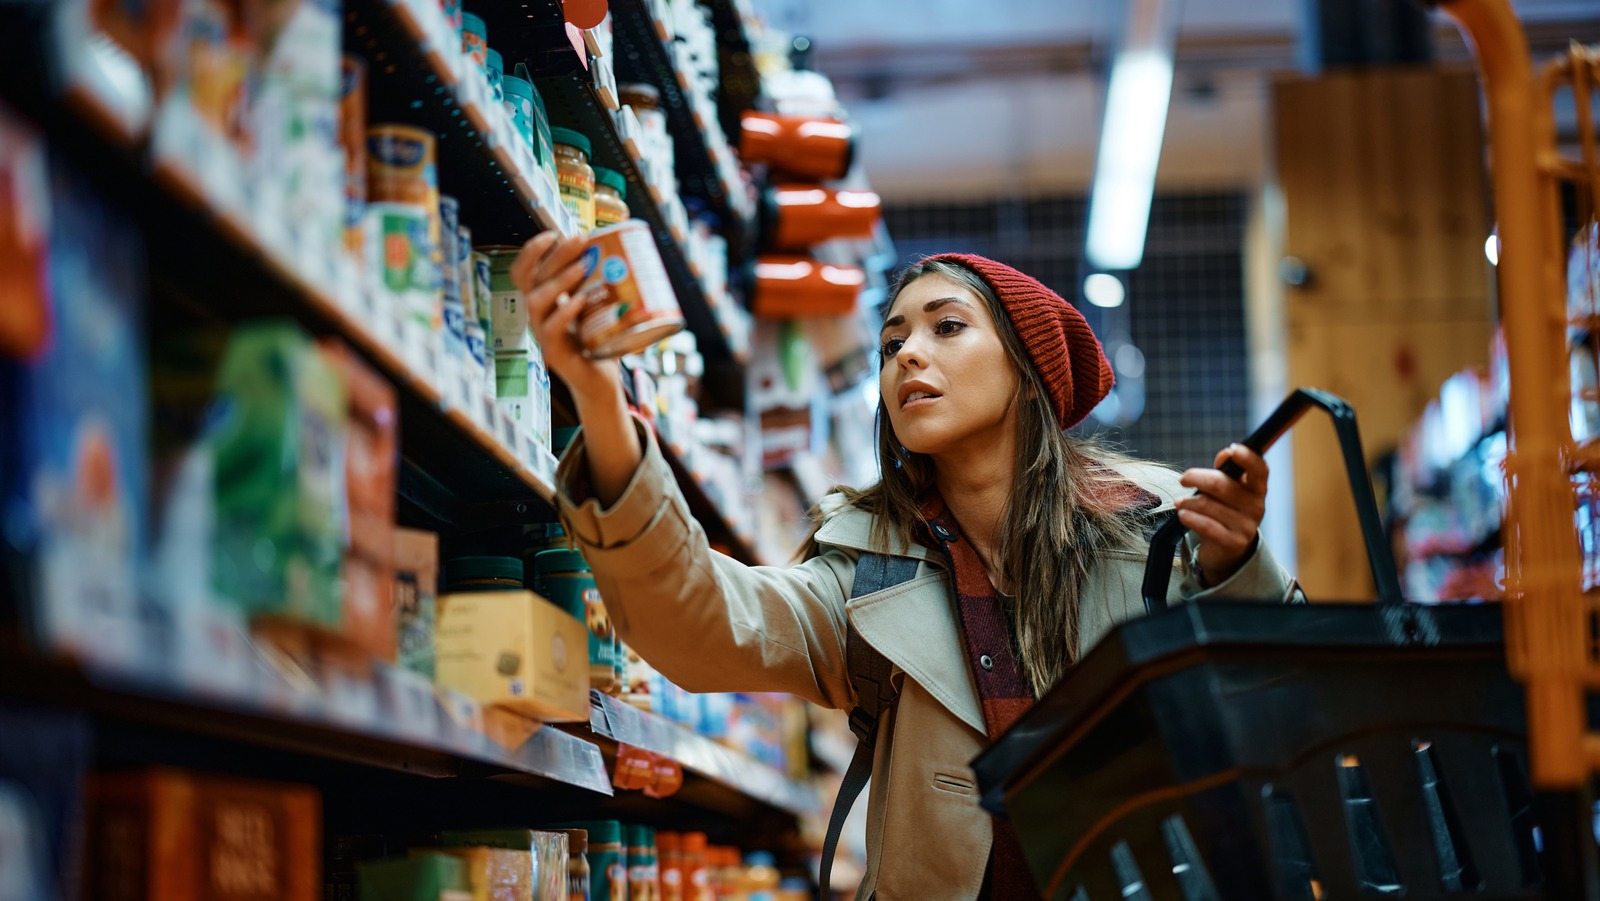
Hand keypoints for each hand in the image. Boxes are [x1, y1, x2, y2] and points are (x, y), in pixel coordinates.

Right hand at [510, 231, 619, 401]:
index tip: (555, 234)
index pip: (525, 270)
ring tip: (581, 268)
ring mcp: (542, 334)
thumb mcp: (597, 306)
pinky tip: (580, 300)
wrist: (600, 380)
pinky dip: (564, 312)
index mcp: (544, 300)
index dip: (532, 250)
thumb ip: (601, 282)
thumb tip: (625, 247)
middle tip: (579, 241)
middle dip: (556, 256)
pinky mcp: (553, 353)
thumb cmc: (598, 340)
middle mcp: (538, 314)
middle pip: (534, 279)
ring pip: (536, 301)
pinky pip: (551, 329)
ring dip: (558, 281)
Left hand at [1176, 444, 1268, 586]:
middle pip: (1221, 484)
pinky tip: (1183, 514)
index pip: (1259, 470)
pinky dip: (1189, 517)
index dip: (1249, 458)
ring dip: (1188, 502)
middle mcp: (1256, 507)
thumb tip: (1226, 455)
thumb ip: (1226, 470)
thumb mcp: (1228, 489)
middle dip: (1196, 478)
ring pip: (1208, 505)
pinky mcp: (1233, 543)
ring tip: (1180, 503)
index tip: (1234, 449)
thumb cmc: (1225, 510)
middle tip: (1183, 479)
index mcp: (1257, 489)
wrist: (1228, 549)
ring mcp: (1247, 527)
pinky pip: (1205, 525)